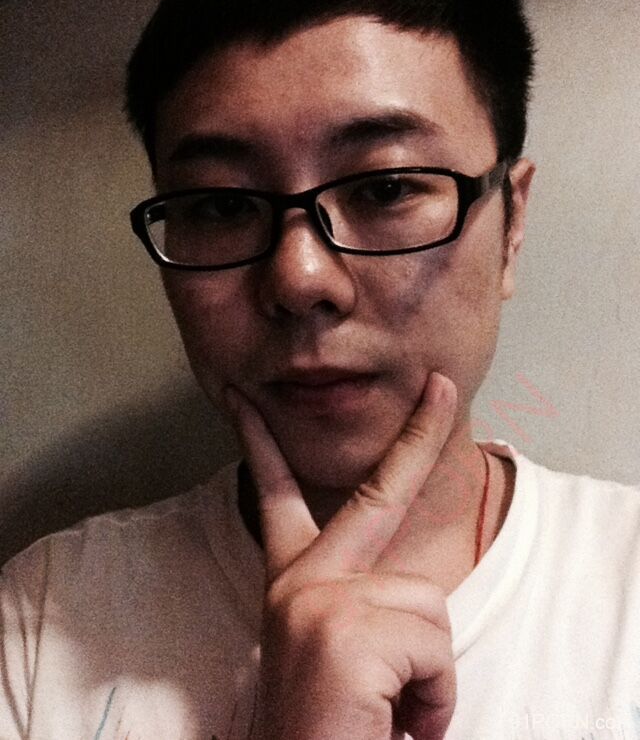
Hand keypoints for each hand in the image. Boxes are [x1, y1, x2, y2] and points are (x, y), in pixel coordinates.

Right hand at [226, 372, 457, 739]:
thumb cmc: (329, 726)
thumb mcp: (335, 652)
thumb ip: (361, 604)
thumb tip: (413, 598)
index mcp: (294, 584)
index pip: (276, 496)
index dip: (261, 444)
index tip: (244, 400)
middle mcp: (300, 582)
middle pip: (377, 491)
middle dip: (417, 433)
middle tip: (443, 385)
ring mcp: (319, 600)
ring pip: (428, 605)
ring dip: (429, 674)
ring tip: (394, 711)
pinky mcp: (344, 630)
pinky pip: (433, 646)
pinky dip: (434, 699)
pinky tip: (396, 724)